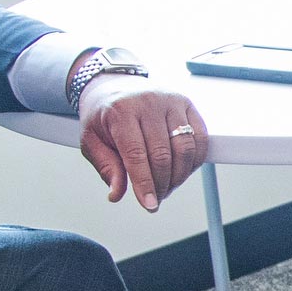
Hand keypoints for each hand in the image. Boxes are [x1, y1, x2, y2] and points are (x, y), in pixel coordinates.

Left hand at [78, 77, 207, 210]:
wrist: (114, 85)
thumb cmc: (103, 115)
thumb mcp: (91, 140)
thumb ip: (106, 167)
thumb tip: (117, 193)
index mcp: (121, 111)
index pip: (136, 155)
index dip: (145, 184)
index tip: (149, 205)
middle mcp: (148, 103)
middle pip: (163, 155)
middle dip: (162, 184)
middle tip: (156, 197)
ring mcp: (170, 101)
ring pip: (185, 148)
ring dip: (179, 175)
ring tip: (167, 185)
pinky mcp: (186, 103)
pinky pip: (200, 137)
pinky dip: (194, 160)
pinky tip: (182, 169)